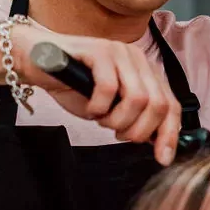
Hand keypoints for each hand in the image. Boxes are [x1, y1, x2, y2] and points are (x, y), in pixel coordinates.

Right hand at [3, 24, 181, 165]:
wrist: (38, 61)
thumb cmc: (73, 85)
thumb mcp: (110, 108)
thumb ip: (134, 118)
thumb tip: (157, 142)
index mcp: (145, 71)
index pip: (171, 105)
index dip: (170, 134)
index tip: (162, 158)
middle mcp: (137, 59)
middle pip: (158, 105)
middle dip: (138, 130)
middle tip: (117, 133)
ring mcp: (119, 52)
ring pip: (137, 99)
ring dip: (117, 120)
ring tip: (100, 118)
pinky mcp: (99, 51)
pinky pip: (109, 88)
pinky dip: (98, 107)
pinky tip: (89, 107)